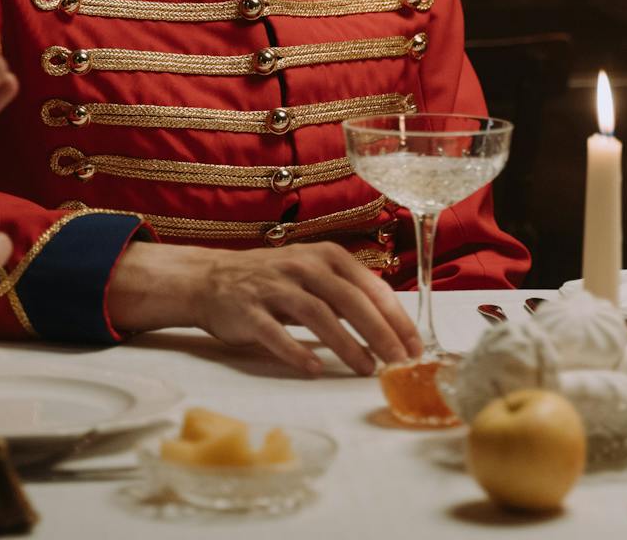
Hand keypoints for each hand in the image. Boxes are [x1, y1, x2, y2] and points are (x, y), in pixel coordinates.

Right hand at [107, 242, 420, 376]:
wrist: (211, 279)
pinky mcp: (248, 310)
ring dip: (346, 344)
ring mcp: (274, 287)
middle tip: (400, 362)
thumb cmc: (273, 281)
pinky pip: (275, 333)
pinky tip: (314, 370)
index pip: (371, 287)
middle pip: (350, 300)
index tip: (415, 346)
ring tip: (366, 369)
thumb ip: (347, 291)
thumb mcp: (314, 273)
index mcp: (326, 256)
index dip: (396, 318)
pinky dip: (296, 351)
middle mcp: (303, 266)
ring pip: (318, 315)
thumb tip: (392, 323)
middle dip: (380, 333)